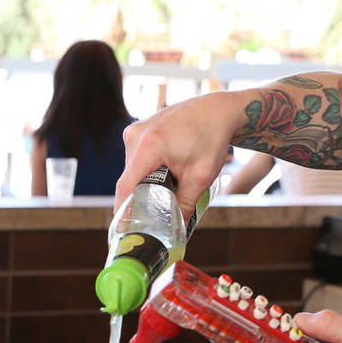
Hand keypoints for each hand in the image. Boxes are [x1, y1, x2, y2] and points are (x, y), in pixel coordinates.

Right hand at [115, 91, 246, 217]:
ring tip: (169, 187)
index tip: (123, 230)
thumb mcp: (201, 177)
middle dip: (142, 197)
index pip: (126, 186)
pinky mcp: (139, 128)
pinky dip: (149, 169)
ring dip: (147, 181)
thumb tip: (176, 231)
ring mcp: (135, 130)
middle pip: (130, 178)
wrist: (218, 111)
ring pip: (134, 168)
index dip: (124, 211)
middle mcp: (136, 135)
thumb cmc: (213, 139)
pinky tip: (168, 172)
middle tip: (156, 215)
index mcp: (148, 146)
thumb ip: (185, 204)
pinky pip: (138, 157)